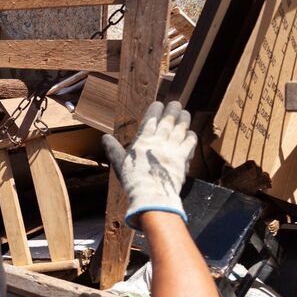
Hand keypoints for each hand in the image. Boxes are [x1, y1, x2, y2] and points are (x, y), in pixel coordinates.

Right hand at [102, 101, 196, 229]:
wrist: (151, 193)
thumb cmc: (133, 180)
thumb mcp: (119, 163)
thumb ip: (113, 149)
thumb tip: (104, 137)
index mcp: (143, 140)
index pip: (150, 119)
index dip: (155, 110)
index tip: (159, 104)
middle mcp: (158, 141)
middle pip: (167, 121)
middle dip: (172, 110)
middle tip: (176, 103)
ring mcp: (171, 149)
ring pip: (180, 129)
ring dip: (183, 120)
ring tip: (185, 113)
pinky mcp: (182, 158)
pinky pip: (189, 143)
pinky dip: (191, 136)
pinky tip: (191, 133)